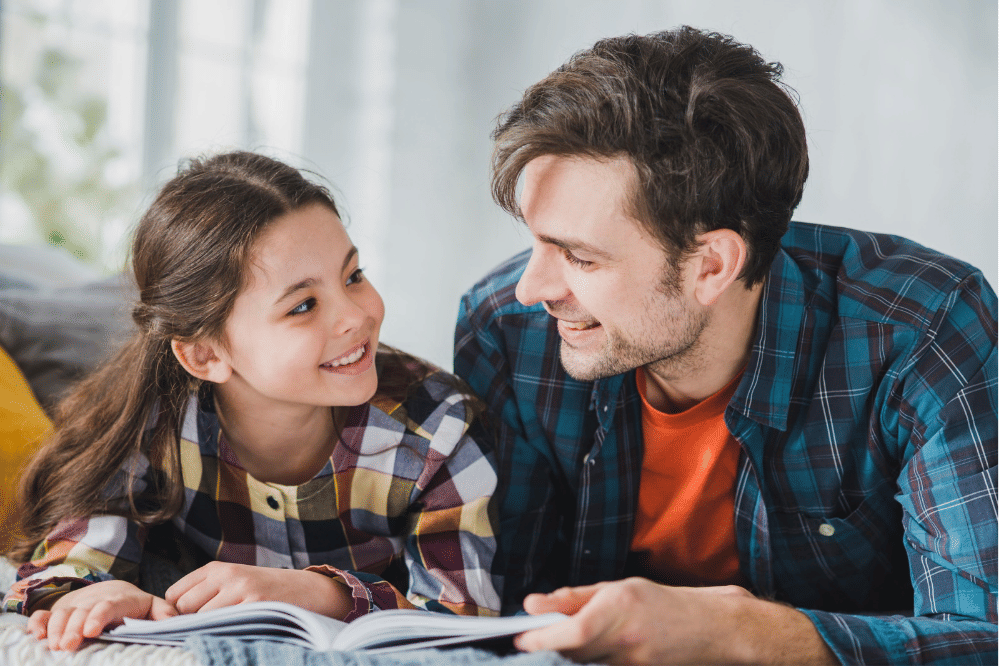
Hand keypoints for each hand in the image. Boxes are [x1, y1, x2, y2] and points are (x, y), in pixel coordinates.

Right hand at [27, 579, 176, 651]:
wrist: (112, 591)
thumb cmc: (133, 605)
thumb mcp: (151, 606)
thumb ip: (163, 612)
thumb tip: (175, 619)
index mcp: (119, 600)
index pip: (109, 605)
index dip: (100, 616)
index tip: (92, 631)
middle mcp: (94, 601)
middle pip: (82, 611)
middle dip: (74, 628)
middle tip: (68, 646)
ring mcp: (75, 606)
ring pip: (62, 614)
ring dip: (56, 629)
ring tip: (55, 646)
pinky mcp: (59, 612)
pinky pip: (44, 615)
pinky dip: (38, 623)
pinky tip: (35, 635)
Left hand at [165, 562, 352, 618]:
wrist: (309, 591)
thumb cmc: (266, 591)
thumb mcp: (234, 582)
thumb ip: (205, 594)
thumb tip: (172, 619)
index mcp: (217, 568)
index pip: (174, 594)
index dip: (177, 612)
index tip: (190, 621)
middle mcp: (227, 575)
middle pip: (183, 608)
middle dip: (190, 622)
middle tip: (208, 629)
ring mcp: (241, 589)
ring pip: (201, 619)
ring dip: (206, 630)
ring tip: (223, 631)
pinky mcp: (255, 604)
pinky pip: (223, 625)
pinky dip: (223, 633)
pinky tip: (235, 632)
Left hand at [514, 577, 835, 664]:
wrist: (718, 630)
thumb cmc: (667, 603)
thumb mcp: (620, 587)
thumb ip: (575, 597)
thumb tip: (534, 603)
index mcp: (619, 606)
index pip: (568, 631)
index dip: (538, 638)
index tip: (518, 637)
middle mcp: (625, 637)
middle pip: (570, 653)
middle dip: (547, 647)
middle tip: (531, 639)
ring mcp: (633, 663)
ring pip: (584, 664)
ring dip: (567, 656)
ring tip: (560, 644)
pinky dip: (589, 663)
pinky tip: (589, 655)